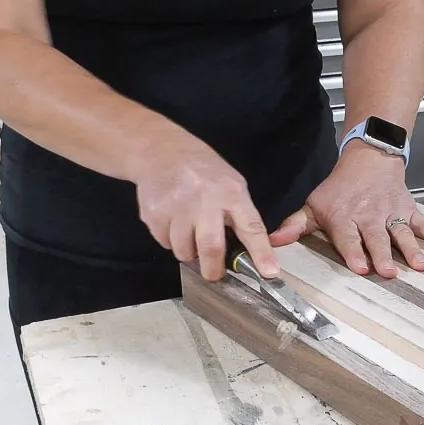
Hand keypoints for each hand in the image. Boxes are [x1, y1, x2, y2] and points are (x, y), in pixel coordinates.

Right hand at [130, 131, 277, 280]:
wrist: (161, 150)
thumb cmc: (203, 171)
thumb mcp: (231, 183)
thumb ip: (241, 214)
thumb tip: (252, 253)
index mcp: (231, 193)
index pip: (251, 227)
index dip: (261, 253)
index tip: (269, 272)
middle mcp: (205, 199)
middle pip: (211, 247)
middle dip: (213, 269)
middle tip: (213, 274)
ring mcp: (177, 206)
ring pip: (184, 250)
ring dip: (189, 253)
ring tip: (191, 236)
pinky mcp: (154, 213)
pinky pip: (165, 242)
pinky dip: (171, 241)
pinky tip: (174, 223)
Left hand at [269, 141, 423, 277]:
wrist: (368, 159)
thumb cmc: (340, 189)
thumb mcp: (314, 205)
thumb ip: (296, 225)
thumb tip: (273, 241)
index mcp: (345, 218)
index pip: (349, 238)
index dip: (354, 252)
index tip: (360, 267)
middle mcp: (369, 217)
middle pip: (377, 238)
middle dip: (383, 255)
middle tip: (389, 271)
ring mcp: (391, 214)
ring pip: (402, 232)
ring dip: (411, 249)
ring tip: (420, 266)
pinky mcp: (408, 210)